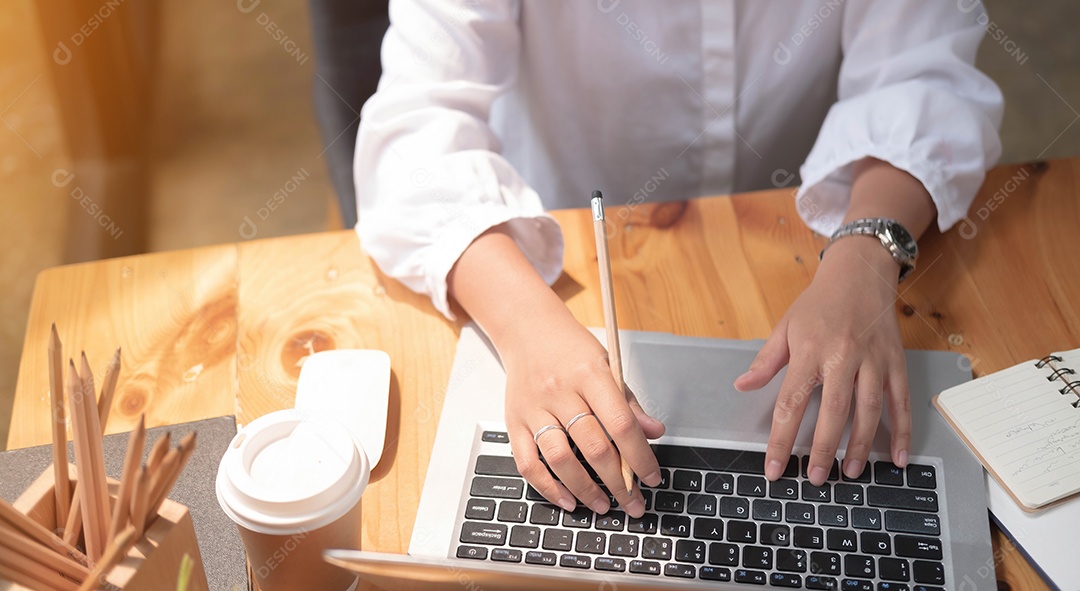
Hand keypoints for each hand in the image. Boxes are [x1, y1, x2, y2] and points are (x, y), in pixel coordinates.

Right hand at [501, 306, 664, 517]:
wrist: (526, 329)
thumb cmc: (570, 348)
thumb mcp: (607, 363)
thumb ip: (628, 401)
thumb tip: (654, 432)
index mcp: (589, 374)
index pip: (620, 424)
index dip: (640, 456)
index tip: (653, 478)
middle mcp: (559, 392)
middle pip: (594, 447)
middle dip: (618, 483)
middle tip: (633, 503)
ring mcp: (534, 408)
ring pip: (560, 459)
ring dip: (585, 490)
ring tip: (602, 505)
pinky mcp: (513, 422)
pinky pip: (527, 463)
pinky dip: (547, 487)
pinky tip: (566, 500)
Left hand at [734, 236, 911, 484]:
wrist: (860, 272)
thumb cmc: (819, 302)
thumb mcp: (785, 326)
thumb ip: (766, 361)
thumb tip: (742, 386)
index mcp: (810, 350)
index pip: (792, 402)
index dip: (782, 438)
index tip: (775, 466)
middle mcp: (843, 356)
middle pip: (834, 411)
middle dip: (824, 449)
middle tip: (816, 478)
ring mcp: (873, 360)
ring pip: (869, 410)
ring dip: (860, 446)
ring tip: (851, 473)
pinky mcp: (896, 362)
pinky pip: (900, 402)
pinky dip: (902, 431)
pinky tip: (896, 457)